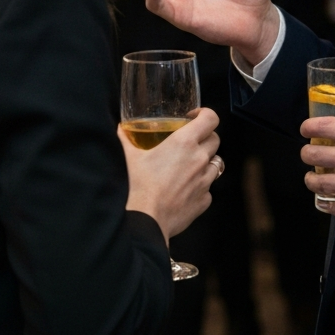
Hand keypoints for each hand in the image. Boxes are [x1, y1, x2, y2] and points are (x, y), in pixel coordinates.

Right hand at [119, 107, 221, 242]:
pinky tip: (184, 190)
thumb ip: (126, 139)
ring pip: (216, 163)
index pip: (211, 118)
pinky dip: (200, 186)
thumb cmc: (138, 186)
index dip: (205, 114)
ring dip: (205, 162)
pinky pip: (208, 188)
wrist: (145, 221)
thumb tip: (119, 129)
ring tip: (187, 167)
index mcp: (184, 142)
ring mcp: (205, 180)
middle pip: (215, 139)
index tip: (194, 117)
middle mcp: (200, 158)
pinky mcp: (205, 200)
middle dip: (205, 137)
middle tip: (190, 142)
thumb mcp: (130, 158)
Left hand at [300, 116, 334, 219]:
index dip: (309, 127)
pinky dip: (328, 205)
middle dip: (307, 153)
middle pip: (315, 155)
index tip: (306, 129)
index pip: (325, 127)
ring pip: (321, 184)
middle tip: (308, 153)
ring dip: (311, 180)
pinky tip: (325, 201)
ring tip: (311, 178)